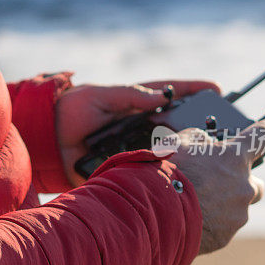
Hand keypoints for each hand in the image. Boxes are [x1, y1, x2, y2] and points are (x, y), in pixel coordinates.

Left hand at [55, 80, 221, 185]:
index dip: (193, 92)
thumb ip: (128, 95)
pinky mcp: (126, 167)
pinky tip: (180, 175)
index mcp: (135, 105)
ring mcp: (135, 147)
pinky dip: (162, 172)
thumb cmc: (72, 110)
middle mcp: (140, 126)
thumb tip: (161, 96)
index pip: (170, 95)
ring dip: (185, 151)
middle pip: (176, 124)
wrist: (46, 140)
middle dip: (198, 125)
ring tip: (208, 151)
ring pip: (167, 149)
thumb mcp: (99, 96)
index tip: (217, 89)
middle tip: (218, 126)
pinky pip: (147, 171)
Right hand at [169, 117, 264, 254]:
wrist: (156, 213)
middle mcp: (243, 186)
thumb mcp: (179, 143)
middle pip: (255, 184)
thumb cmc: (166, 173)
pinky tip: (186, 220)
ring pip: (235, 209)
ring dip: (219, 205)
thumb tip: (204, 143)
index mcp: (234, 157)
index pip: (260, 137)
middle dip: (241, 183)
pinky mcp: (225, 236)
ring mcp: (237, 214)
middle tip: (219, 184)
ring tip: (190, 205)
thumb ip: (198, 139)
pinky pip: (220, 228)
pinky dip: (207, 223)